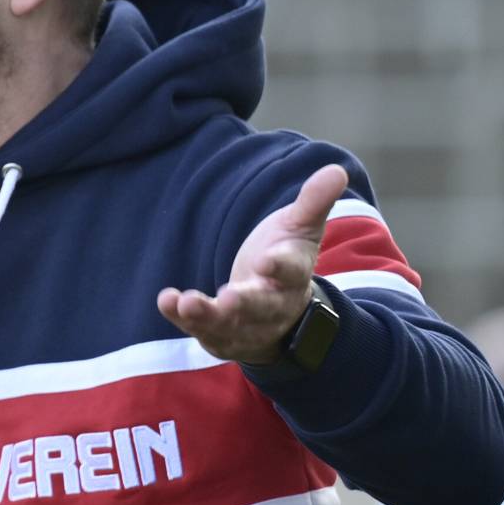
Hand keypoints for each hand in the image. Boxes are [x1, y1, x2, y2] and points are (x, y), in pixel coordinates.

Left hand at [156, 164, 347, 364]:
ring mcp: (246, 325)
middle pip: (260, 307)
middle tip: (228, 298)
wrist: (280, 310)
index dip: (279, 267)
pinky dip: (183, 318)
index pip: (290, 272)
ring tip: (186, 303)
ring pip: (228, 325)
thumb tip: (337, 169)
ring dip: (207, 316)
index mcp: (293, 276)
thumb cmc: (287, 258)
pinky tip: (166, 301)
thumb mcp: (300, 228)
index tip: (267, 262)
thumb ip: (313, 203)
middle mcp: (272, 306)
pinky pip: (201, 330)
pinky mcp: (220, 335)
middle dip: (245, 304)